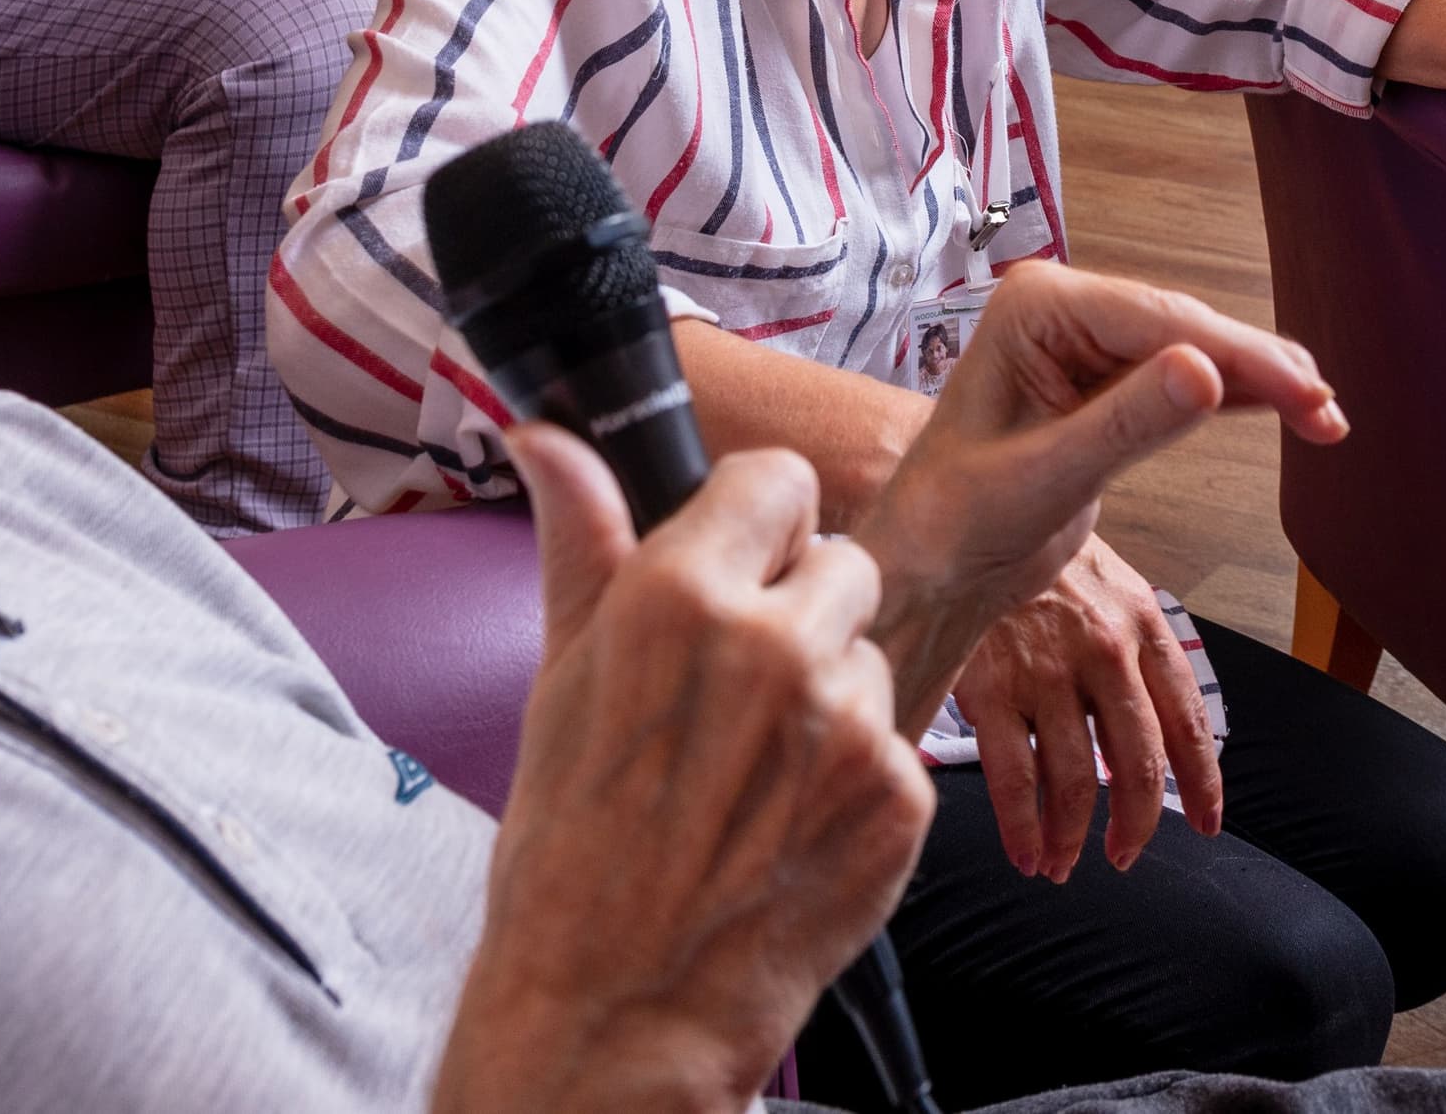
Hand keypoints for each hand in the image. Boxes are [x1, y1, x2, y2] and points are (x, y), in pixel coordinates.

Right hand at [436, 429, 928, 1113]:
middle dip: (797, 607)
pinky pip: (897, 738)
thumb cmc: (572, 849)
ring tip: (752, 773)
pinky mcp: (901, 792)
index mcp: (678, 596)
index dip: (755, 523)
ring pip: (867, 651)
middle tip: (737, 693)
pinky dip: (856, 776)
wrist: (618, 1010)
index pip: (777, 478)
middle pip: (838, 558)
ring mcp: (847, 720)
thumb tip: (544, 435)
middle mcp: (773, 643)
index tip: (735, 567)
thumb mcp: (560, 680)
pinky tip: (790, 823)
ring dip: (828, 695)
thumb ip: (578, 540)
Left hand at [853, 265, 1343, 862]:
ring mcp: (1082, 342)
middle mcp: (1060, 310)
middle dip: (1259, 367)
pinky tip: (1288, 407)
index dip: (1237, 355)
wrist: (929, 568)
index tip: (1301, 390)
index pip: (1155, 321)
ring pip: (1191, 350)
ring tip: (1324, 415)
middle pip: (1183, 328)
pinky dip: (1235, 395)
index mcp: (1034, 309)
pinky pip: (1179, 379)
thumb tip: (1207, 371)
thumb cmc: (956, 522)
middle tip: (1326, 409)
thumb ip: (1127, 424)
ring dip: (1258, 381)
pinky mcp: (1102, 382)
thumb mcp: (1045, 479)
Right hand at [949, 536, 1206, 877]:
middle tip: (1127, 855)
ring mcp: (1046, 673)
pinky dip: (1024, 829)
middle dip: (1137, 826)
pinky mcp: (991, 688)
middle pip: (1138, 767)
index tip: (1206, 824)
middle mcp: (1104, 653)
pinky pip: (1015, 778)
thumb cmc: (1051, 564)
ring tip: (1066, 864)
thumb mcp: (1116, 592)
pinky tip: (1028, 853)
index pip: (1188, 723)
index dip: (1204, 785)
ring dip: (1074, 839)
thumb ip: (1142, 660)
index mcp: (1144, 627)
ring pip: (1077, 783)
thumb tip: (1163, 740)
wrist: (977, 516)